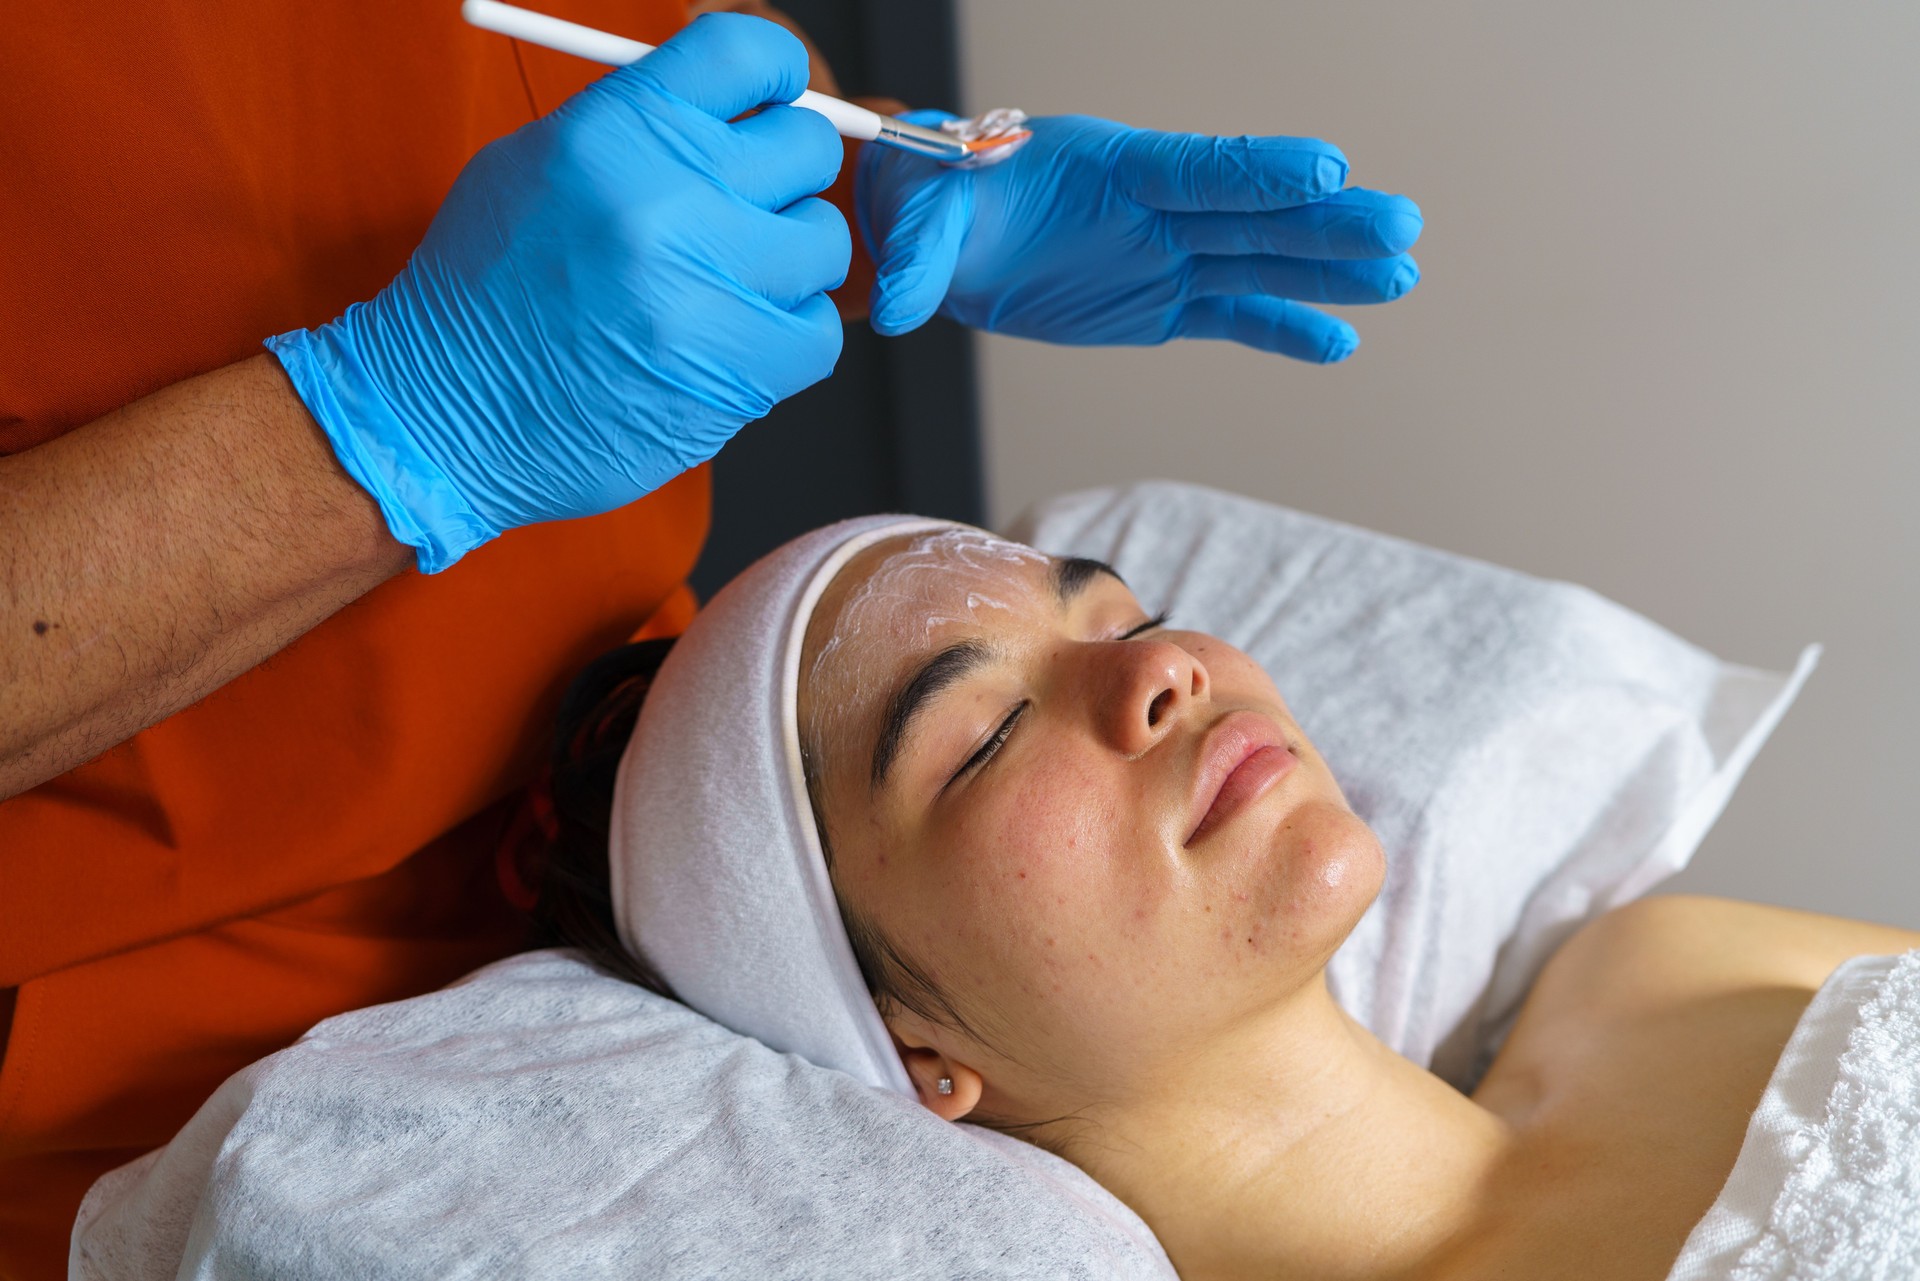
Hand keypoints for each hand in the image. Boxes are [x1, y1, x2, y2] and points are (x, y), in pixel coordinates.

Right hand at [267, 14, 850, 572]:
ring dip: (788, 260)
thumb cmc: (489, 291)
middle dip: (784, 173)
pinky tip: (729, 339)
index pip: (746, 53)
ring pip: (824, 241)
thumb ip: (637, 124)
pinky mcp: (740, 370)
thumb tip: (735, 104)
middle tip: (745, 205)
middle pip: (806, 147)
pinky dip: (788, 336)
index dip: (776, 72)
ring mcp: (710, 289)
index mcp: (617, 131)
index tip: (776, 97)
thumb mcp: (538, 165)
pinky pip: (820, 331)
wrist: (447, 413)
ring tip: (725, 282)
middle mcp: (669, 199)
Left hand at [857, 112, 1421, 361]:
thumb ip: (920, 254)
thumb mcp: (918, 217)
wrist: (945, 238)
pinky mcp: (1162, 304)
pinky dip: (1284, 328)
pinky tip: (1340, 340)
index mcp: (1109, 169)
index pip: (1196, 170)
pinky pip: (1232, 316)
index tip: (1327, 170)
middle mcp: (1153, 209)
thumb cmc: (936, 202)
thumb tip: (898, 302)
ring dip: (1328, 272)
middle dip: (1325, 223)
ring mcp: (1166, 256)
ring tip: (1401, 273)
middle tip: (1401, 226)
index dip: (1259, 173)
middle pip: (1253, 215)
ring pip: (1259, 263)